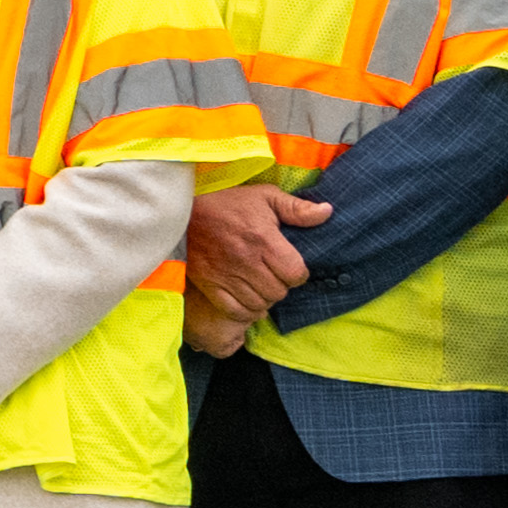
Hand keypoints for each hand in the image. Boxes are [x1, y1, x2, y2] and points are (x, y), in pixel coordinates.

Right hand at [183, 183, 312, 328]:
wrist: (181, 211)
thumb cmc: (226, 202)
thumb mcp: (263, 196)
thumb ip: (296, 207)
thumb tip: (327, 212)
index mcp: (264, 240)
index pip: (296, 274)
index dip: (297, 272)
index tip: (288, 265)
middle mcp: (247, 261)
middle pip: (278, 292)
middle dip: (280, 285)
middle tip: (272, 274)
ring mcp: (227, 276)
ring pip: (259, 304)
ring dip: (263, 299)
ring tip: (259, 286)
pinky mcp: (210, 285)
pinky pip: (236, 311)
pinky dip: (245, 310)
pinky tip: (246, 299)